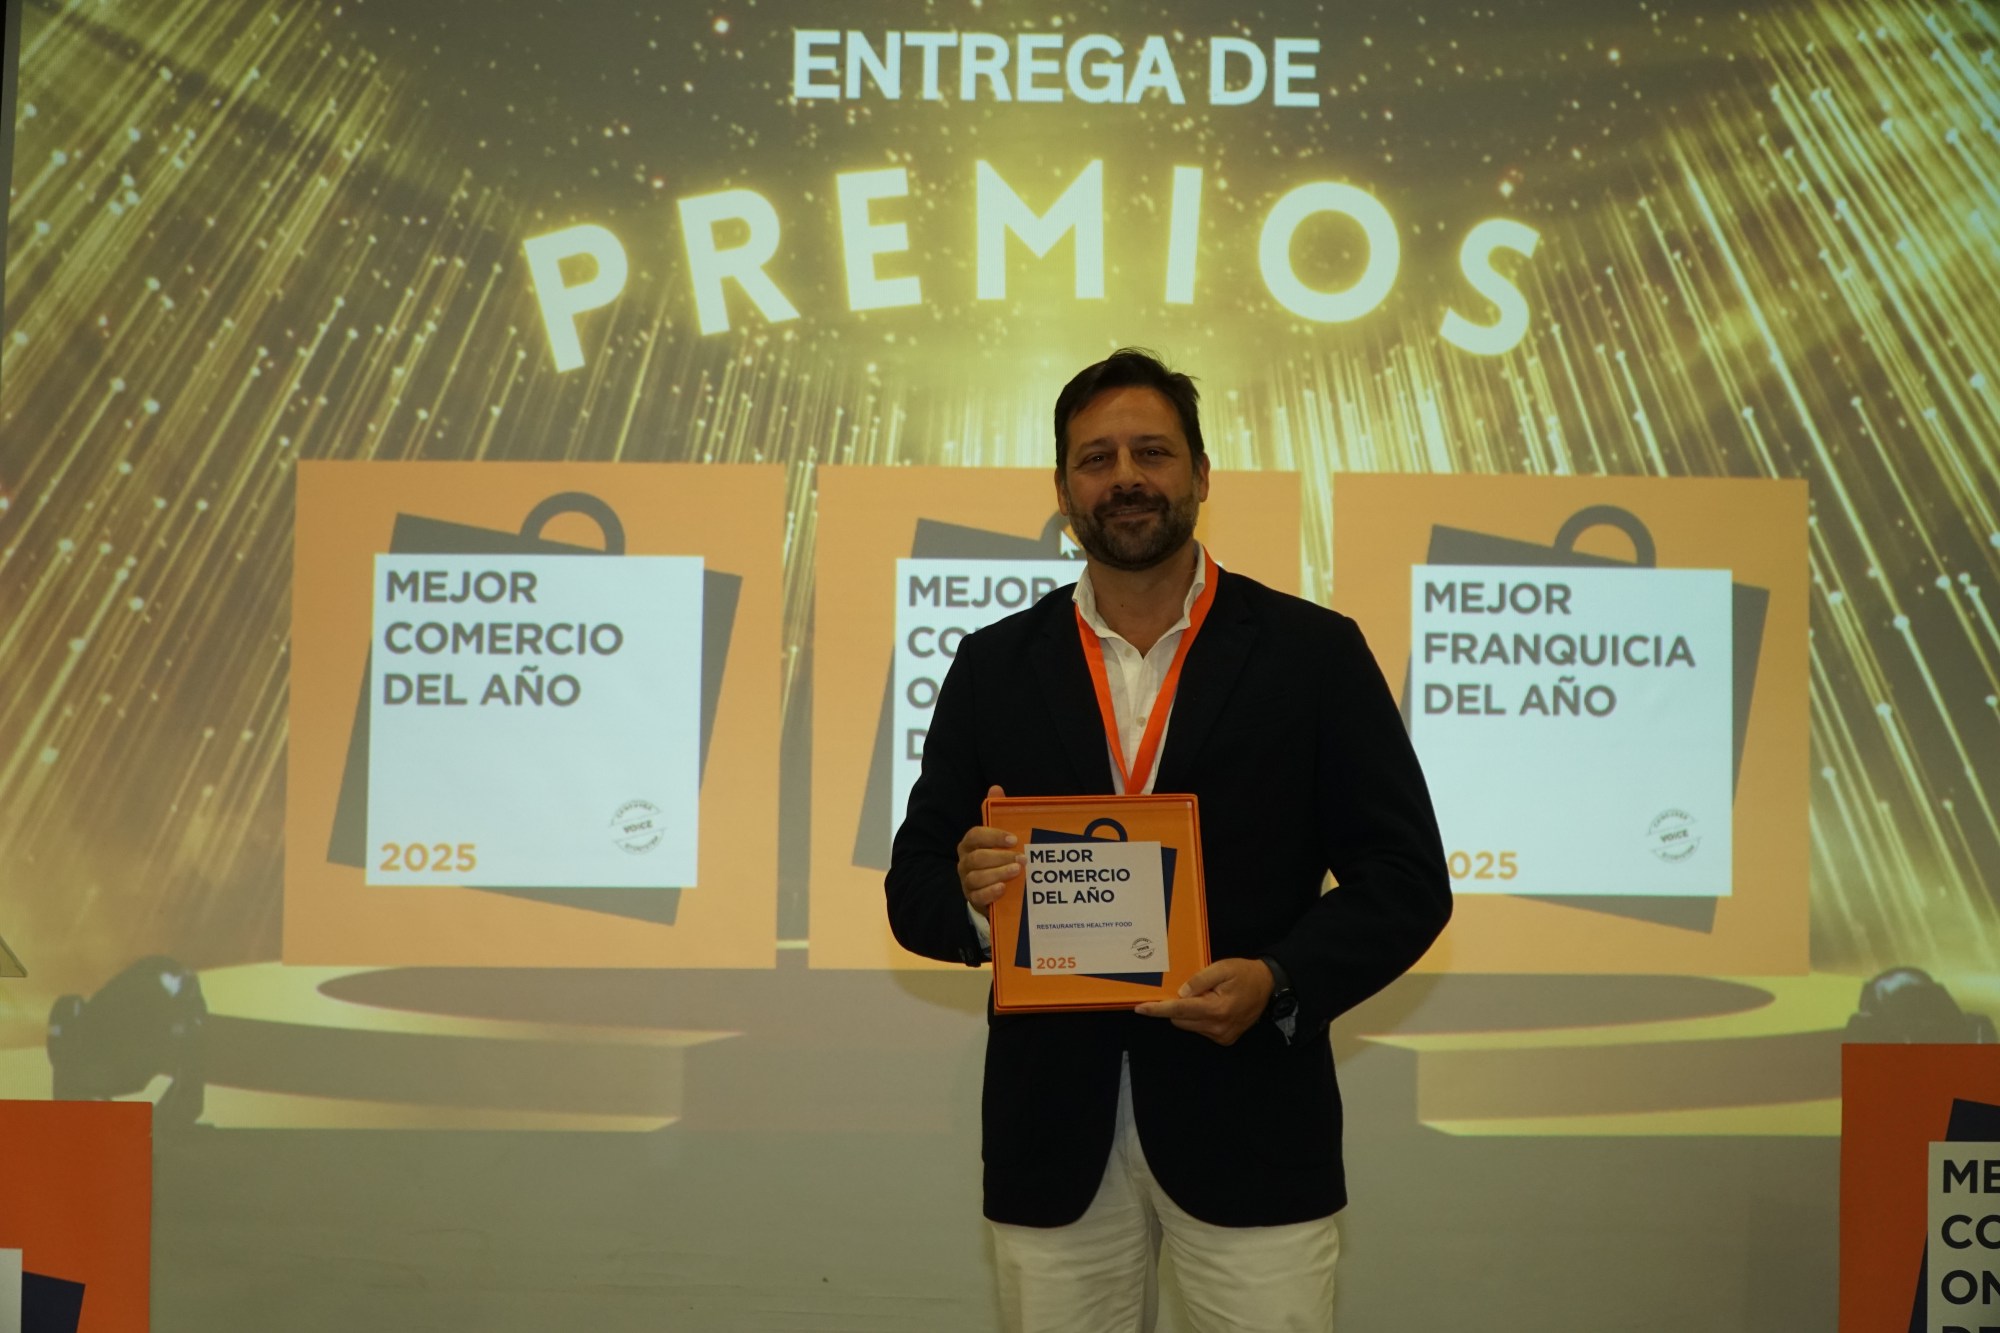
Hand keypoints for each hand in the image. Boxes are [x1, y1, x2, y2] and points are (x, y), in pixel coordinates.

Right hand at [956, 785, 1023, 919]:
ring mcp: (967, 881)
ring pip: (976, 877)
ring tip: (1017, 871)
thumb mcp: (998, 836)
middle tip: (1022, 859)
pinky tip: (1003, 888)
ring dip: (998, 873)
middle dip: (1000, 857)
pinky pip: (977, 896)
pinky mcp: (973, 899)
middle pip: (977, 858)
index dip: (993, 836)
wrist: (993, 889)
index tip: (1014, 839)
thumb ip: (996, 812)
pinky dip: (990, 892)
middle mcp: (965, 862)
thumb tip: (995, 788)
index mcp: (969, 844)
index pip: (975, 836)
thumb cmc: (996, 857)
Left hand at [1134, 958, 1274, 1045]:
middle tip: (1192, 990)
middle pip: (1180, 1020)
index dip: (1158, 1009)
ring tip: (1208, 996)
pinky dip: (1199, 1018)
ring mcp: (1222, 1036)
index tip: (1140, 1009)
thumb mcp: (1222, 968)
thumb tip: (1180, 993)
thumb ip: (1199, 980)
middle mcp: (1218, 1027)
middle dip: (1177, 1006)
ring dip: (1189, 1012)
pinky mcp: (1225, 1039)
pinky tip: (1213, 1005)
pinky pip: (1201, 1029)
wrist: (1269, 986)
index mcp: (1216, 1009)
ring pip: (1189, 1026)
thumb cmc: (1244, 974)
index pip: (1179, 1010)